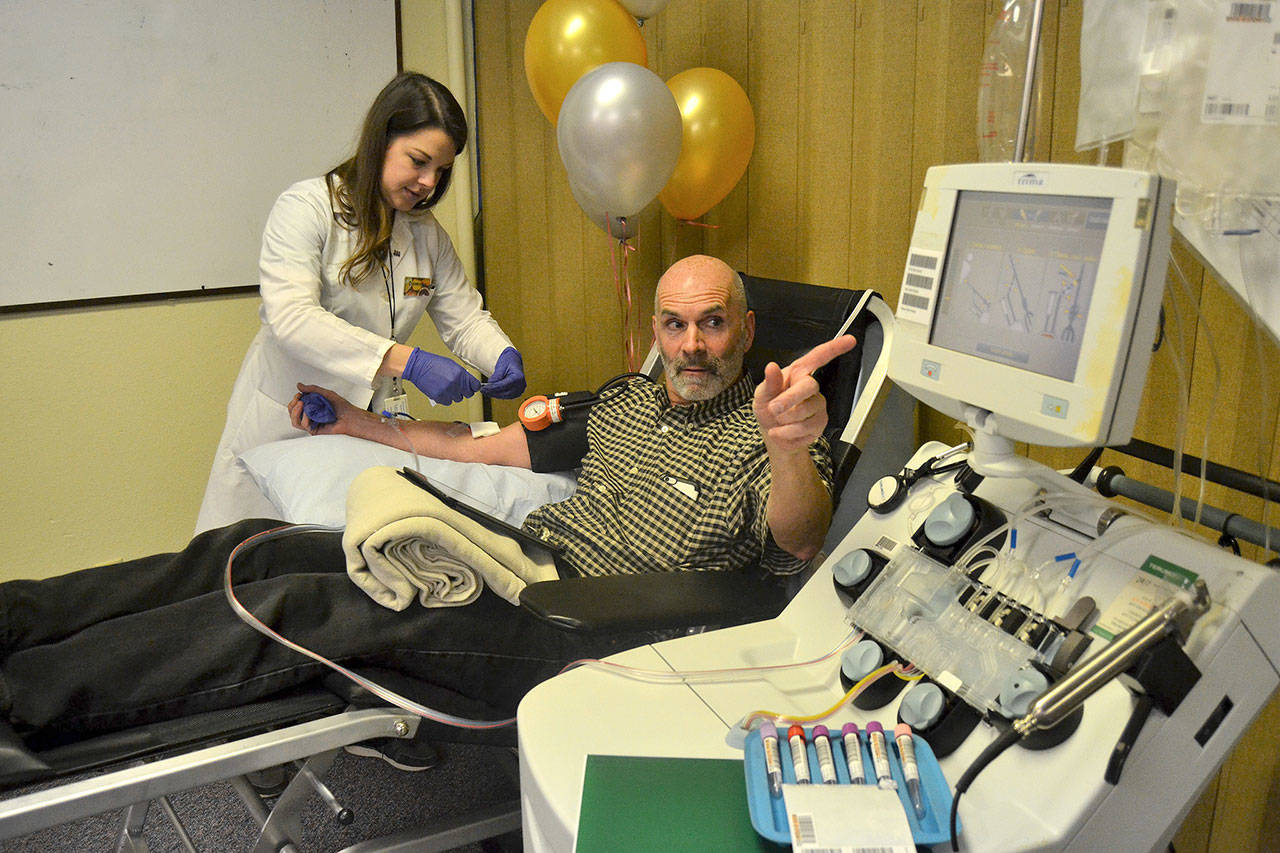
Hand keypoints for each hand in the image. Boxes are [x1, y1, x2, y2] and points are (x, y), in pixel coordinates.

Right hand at [289, 384, 365, 434]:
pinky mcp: (314, 430)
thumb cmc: (341, 407)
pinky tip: (309, 413)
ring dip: (295, 412)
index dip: (294, 400)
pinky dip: (305, 418)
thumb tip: (299, 385)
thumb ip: (312, 389)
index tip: (298, 394)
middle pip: (292, 414)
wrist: (350, 417)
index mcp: (311, 407)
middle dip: (292, 406)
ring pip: (295, 421)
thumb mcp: (325, 393)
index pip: (296, 405)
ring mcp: (311, 424)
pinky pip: (304, 425)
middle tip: (298, 400)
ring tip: (301, 405)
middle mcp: (310, 416)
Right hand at [402, 347, 479, 403]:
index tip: (472, 387)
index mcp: (460, 373)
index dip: (474, 387)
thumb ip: (462, 374)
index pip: (475, 386)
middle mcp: (455, 383)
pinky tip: (441, 391)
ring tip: (447, 387)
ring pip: (458, 399)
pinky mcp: (439, 397)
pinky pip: (448, 402)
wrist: (418, 366)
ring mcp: (447, 391)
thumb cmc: (434, 363)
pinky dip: (446, 398)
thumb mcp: (452, 365)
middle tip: (458, 387)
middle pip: (468, 394)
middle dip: (464, 391)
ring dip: (454, 395)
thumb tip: (470, 382)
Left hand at [480, 347, 525, 398]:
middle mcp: (521, 385)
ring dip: (494, 394)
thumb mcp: (502, 365)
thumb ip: (496, 375)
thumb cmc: (508, 361)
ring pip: (504, 396)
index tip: (484, 388)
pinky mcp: (516, 393)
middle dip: (492, 392)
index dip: (493, 387)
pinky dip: (497, 394)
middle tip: (482, 390)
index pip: (504, 385)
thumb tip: (490, 384)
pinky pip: (505, 396)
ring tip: (485, 391)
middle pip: (504, 392)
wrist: (513, 362)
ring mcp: (519, 390)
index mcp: (519, 377)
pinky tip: (490, 391)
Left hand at [753, 335, 857, 452]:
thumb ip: (769, 383)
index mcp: (796, 373)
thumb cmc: (768, 409)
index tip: (850, 340)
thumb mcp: (762, 394)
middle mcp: (810, 387)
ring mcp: (817, 405)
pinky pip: (805, 427)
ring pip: (806, 410)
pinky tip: (781, 430)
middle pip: (810, 385)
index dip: (834, 348)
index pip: (818, 357)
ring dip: (785, 418)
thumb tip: (771, 367)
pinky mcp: (820, 423)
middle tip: (774, 408)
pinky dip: (787, 432)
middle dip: (789, 399)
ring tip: (778, 420)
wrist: (773, 434)